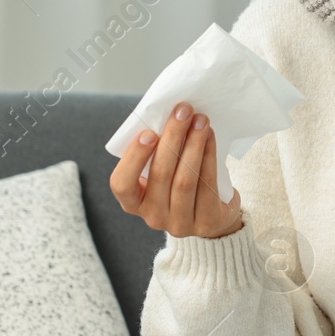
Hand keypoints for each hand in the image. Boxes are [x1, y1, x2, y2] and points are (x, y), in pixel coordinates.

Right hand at [110, 101, 243, 238]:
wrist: (212, 212)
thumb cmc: (180, 182)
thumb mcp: (161, 172)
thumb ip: (156, 152)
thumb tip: (167, 115)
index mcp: (134, 202)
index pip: (122, 184)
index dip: (134, 158)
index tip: (149, 132)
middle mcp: (153, 217)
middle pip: (160, 175)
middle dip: (173, 138)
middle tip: (183, 111)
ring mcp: (180, 224)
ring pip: (185, 180)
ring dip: (194, 144)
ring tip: (201, 120)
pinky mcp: (207, 223)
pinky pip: (207, 186)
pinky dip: (209, 156)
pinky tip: (210, 137)